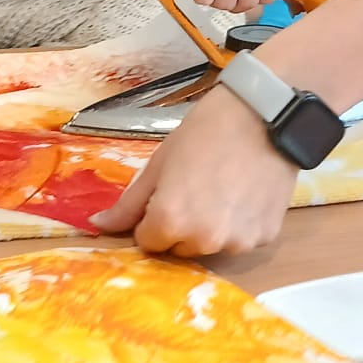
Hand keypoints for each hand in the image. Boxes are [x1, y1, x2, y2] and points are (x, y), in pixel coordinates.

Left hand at [90, 87, 297, 255]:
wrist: (264, 115)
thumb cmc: (205, 131)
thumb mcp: (159, 163)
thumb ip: (129, 203)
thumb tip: (98, 225)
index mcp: (170, 221)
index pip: (148, 241)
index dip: (154, 217)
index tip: (168, 193)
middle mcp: (204, 241)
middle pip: (180, 248)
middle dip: (182, 227)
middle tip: (197, 189)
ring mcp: (238, 242)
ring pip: (211, 247)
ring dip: (211, 228)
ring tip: (224, 190)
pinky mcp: (265, 238)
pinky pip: (241, 240)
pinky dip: (240, 225)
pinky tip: (245, 194)